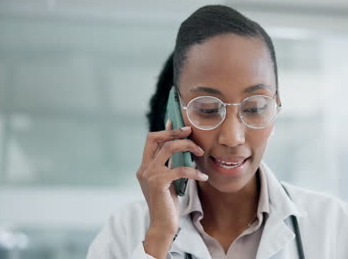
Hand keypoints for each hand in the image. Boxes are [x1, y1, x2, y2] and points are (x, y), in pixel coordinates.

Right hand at [137, 120, 206, 255]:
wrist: (162, 225)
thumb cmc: (167, 203)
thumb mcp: (167, 180)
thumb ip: (169, 165)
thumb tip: (179, 148)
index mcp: (145, 166)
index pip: (151, 140)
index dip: (165, 130)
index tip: (178, 123)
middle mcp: (144, 168)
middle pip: (157, 138)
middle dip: (174, 131)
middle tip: (191, 132)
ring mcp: (149, 175)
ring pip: (169, 148)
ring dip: (188, 146)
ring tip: (201, 152)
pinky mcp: (158, 183)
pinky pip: (180, 169)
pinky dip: (194, 171)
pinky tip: (203, 177)